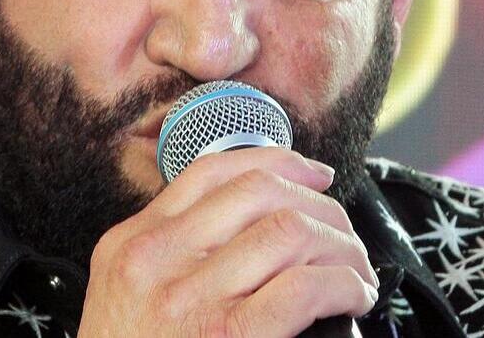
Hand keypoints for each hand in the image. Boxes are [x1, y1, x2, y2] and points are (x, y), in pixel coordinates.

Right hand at [77, 147, 379, 336]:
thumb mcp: (128, 297)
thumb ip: (174, 254)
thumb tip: (259, 220)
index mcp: (130, 244)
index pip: (211, 173)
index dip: (278, 162)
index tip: (314, 174)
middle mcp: (154, 260)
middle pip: (259, 193)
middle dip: (320, 206)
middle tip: (344, 235)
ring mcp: (186, 300)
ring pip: (289, 231)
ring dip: (341, 247)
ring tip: (355, 272)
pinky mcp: (226, 337)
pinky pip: (304, 287)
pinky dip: (343, 284)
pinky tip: (353, 297)